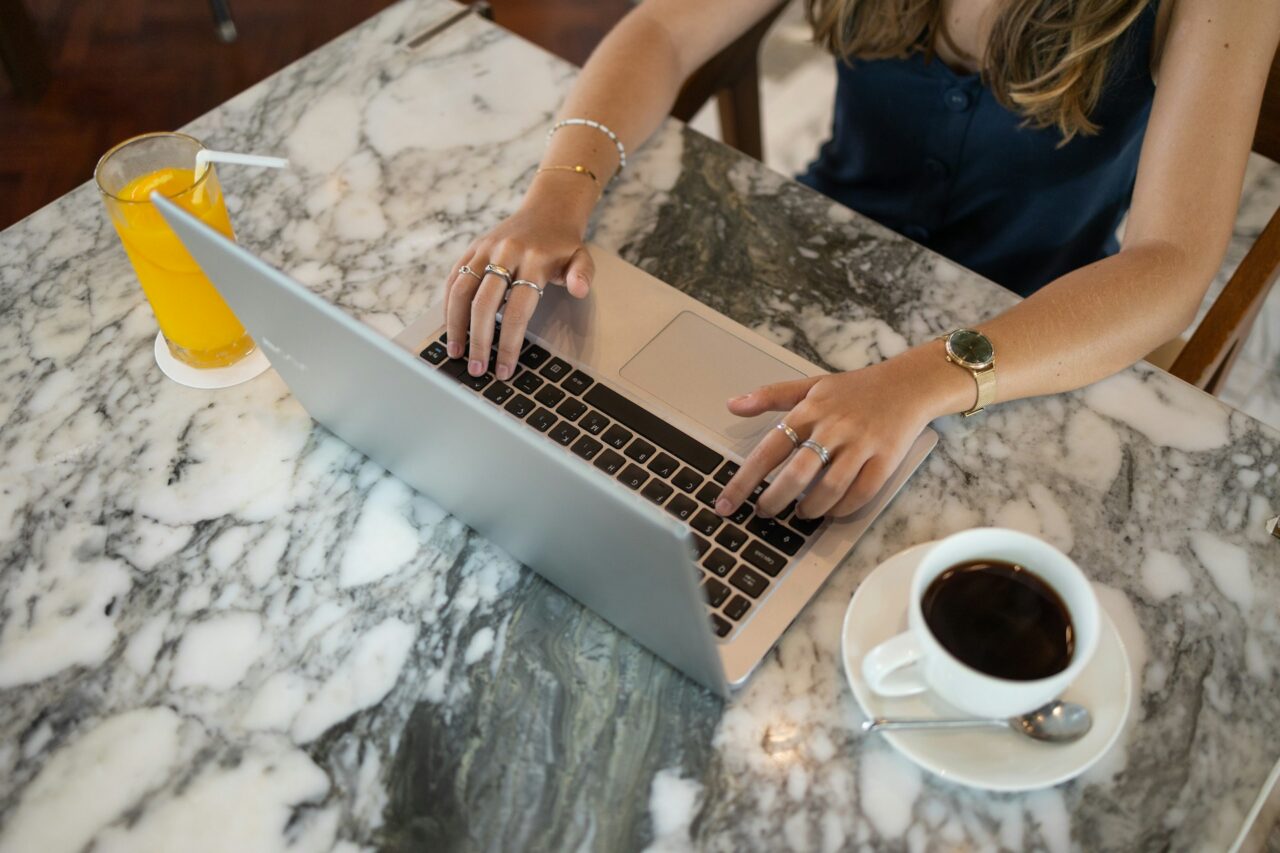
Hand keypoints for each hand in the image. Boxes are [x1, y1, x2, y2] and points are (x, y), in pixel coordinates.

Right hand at [443, 200, 593, 379]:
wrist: (547, 210)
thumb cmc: (564, 244)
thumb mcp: (582, 257)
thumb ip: (582, 275)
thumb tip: (579, 290)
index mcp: (534, 259)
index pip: (517, 310)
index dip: (508, 343)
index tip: (504, 369)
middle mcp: (506, 253)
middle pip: (484, 304)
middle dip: (478, 341)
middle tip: (476, 369)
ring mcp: (485, 249)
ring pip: (461, 290)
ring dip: (455, 325)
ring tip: (455, 352)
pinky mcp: (472, 248)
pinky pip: (454, 278)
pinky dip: (449, 304)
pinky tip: (450, 327)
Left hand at [715, 350, 958, 518]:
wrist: (908, 384)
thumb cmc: (856, 389)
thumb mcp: (811, 385)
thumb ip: (770, 396)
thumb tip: (733, 404)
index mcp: (810, 411)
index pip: (769, 449)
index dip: (744, 479)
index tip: (726, 503)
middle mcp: (834, 428)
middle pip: (797, 473)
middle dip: (775, 500)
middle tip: (764, 512)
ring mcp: (861, 444)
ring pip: (829, 488)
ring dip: (810, 508)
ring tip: (799, 513)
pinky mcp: (886, 459)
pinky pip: (861, 493)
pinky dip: (842, 508)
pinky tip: (831, 511)